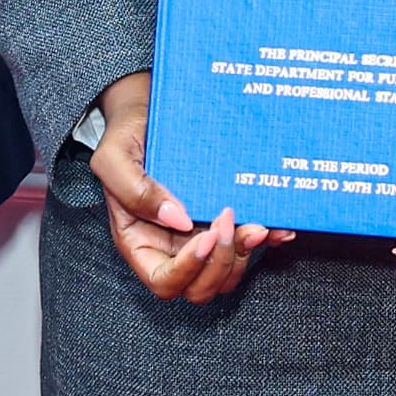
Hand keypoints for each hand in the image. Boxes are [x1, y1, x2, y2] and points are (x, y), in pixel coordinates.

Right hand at [88, 69, 280, 303]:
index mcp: (140, 241)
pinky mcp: (222, 221)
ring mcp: (198, 237)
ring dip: (245, 254)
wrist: (148, 108)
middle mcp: (170, 247)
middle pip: (200, 287)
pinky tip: (280, 228)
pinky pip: (246, 244)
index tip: (205, 235)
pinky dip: (267, 240)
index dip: (188, 269)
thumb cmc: (126, 134)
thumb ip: (136, 192)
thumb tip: (178, 219)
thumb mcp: (115, 158)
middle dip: (220, 262)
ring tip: (257, 223)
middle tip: (229, 220)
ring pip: (227, 273)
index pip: (164, 280)